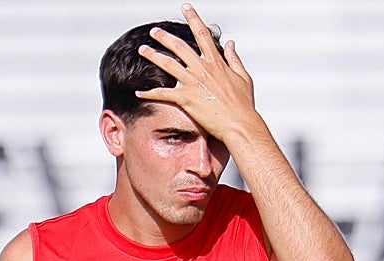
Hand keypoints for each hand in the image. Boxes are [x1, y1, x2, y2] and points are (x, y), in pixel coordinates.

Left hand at [136, 4, 259, 145]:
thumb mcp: (244, 78)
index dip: (193, 18)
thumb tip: (231, 43)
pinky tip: (139, 91)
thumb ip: (235, 58)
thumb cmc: (243, 106)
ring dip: (153, 55)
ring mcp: (193, 82)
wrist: (240, 124)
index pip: (202, 34)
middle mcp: (203, 69)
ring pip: (168, 64)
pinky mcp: (186, 98)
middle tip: (154, 32)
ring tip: (143, 50)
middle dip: (164, 37)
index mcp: (216, 63)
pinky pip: (163, 93)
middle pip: (179, 46)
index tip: (186, 7)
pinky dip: (149, 92)